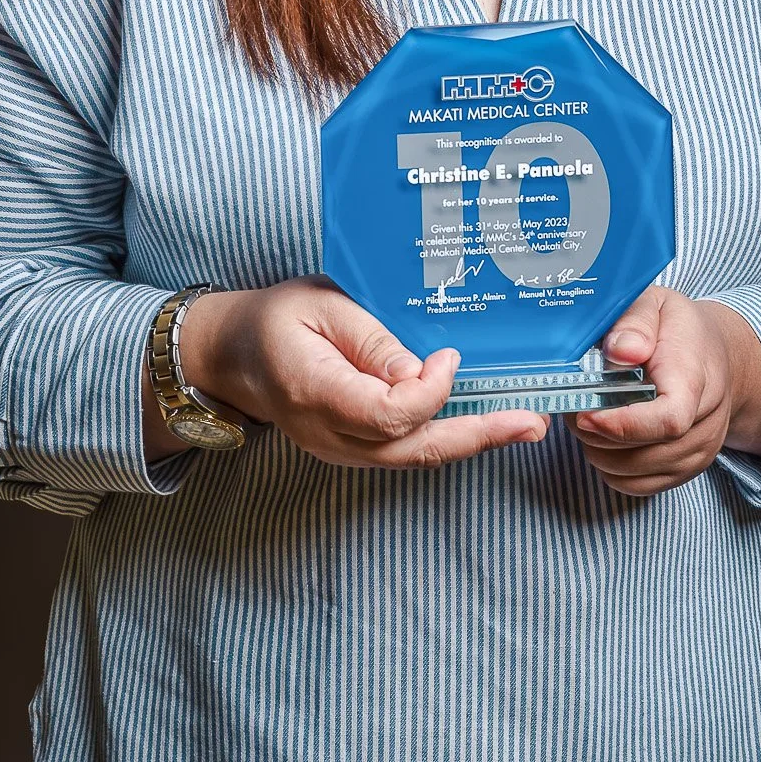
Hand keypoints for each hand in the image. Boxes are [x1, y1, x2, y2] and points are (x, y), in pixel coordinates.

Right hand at [146, 277, 548, 470]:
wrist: (230, 354)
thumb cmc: (274, 319)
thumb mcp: (321, 304)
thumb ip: (372, 339)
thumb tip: (424, 371)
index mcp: (316, 392)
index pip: (388, 414)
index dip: (429, 391)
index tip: (447, 356)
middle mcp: (328, 434)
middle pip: (412, 450)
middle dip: (477, 436)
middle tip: (530, 423)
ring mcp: (338, 449)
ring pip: (413, 457)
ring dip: (471, 440)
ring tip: (523, 425)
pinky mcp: (350, 447)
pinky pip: (403, 450)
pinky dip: (446, 437)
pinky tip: (482, 422)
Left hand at [566, 284, 760, 499]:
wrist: (715, 355)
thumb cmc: (678, 329)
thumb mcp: (656, 303)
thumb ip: (636, 320)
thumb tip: (622, 351)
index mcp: (695, 379)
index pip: (668, 420)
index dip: (622, 425)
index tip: (586, 414)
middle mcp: (705, 423)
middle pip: (644, 452)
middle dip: (595, 435)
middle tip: (573, 406)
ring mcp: (698, 452)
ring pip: (634, 473)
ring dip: (598, 451)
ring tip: (588, 417)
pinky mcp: (686, 471)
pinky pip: (637, 486)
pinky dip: (610, 469)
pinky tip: (604, 439)